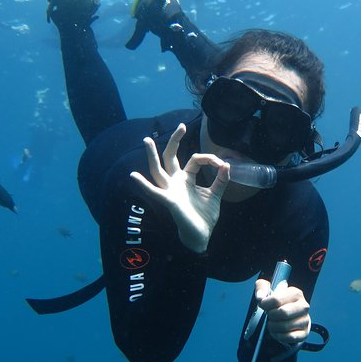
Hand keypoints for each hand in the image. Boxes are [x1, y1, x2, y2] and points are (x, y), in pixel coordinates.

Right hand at [130, 124, 229, 252]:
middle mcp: (176, 182)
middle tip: (181, 126)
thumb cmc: (204, 216)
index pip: (195, 160)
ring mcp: (170, 191)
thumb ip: (221, 180)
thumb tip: (227, 164)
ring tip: (147, 140)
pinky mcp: (169, 201)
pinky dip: (144, 184)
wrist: (201, 235)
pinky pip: (154, 192)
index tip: (222, 164)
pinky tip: (134, 175)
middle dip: (175, 141)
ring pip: (158, 170)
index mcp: (187, 179)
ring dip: (152, 155)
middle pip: (171, 157)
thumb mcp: (216, 195)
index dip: (209, 158)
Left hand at [256, 279, 310, 344]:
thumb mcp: (269, 289)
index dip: (265, 304)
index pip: (276, 299)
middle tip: (269, 314)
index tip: (262, 305)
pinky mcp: (304, 333)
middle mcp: (303, 306)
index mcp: (296, 293)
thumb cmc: (279, 301)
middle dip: (271, 315)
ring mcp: (305, 320)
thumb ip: (262, 287)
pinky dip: (279, 336)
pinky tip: (277, 331)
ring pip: (285, 326)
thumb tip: (260, 297)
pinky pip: (290, 337)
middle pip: (283, 313)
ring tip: (272, 323)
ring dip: (273, 326)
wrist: (291, 314)